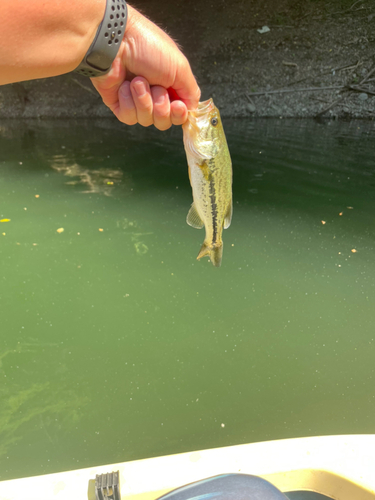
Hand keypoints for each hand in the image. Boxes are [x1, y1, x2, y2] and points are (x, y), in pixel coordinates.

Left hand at [91, 5, 200, 129]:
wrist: (116, 42)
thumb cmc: (149, 47)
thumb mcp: (180, 68)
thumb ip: (191, 92)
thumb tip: (192, 110)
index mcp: (172, 86)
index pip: (180, 114)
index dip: (179, 115)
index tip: (177, 105)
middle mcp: (155, 95)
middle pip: (164, 122)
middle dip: (160, 106)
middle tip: (156, 87)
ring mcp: (137, 101)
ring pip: (146, 120)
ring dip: (143, 99)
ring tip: (137, 80)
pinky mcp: (120, 105)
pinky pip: (130, 118)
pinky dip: (128, 101)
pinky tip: (124, 85)